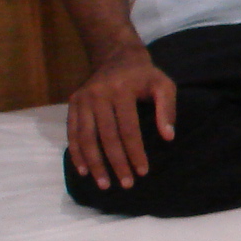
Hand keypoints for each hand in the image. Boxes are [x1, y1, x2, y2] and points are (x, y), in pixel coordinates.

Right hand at [66, 48, 174, 189]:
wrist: (116, 56)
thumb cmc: (144, 76)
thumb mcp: (163, 85)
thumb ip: (167, 109)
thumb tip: (168, 137)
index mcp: (122, 91)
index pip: (128, 129)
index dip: (135, 152)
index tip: (142, 172)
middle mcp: (98, 95)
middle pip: (106, 136)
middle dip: (116, 163)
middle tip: (126, 184)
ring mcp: (82, 99)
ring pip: (86, 137)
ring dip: (94, 163)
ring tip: (104, 184)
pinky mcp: (73, 103)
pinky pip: (72, 132)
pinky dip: (77, 152)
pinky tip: (84, 170)